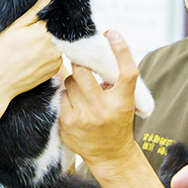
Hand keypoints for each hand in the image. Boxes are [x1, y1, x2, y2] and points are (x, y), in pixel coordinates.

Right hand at [0, 0, 62, 103]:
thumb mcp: (14, 27)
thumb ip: (35, 11)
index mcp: (44, 32)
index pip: (54, 15)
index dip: (46, 13)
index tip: (38, 16)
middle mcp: (55, 47)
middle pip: (57, 30)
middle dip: (47, 28)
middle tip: (29, 33)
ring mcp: (56, 61)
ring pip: (57, 43)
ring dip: (48, 41)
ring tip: (28, 46)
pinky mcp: (55, 71)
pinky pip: (55, 56)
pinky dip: (47, 53)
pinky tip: (32, 56)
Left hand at [58, 31, 138, 168]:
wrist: (110, 155)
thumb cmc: (117, 121)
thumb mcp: (124, 100)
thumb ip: (114, 79)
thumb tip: (101, 46)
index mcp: (122, 101)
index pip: (126, 72)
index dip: (121, 50)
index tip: (112, 33)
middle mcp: (104, 110)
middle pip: (83, 72)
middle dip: (80, 65)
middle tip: (81, 64)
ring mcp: (84, 118)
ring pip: (68, 83)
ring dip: (73, 82)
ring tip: (82, 93)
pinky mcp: (67, 124)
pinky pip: (60, 97)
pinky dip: (65, 96)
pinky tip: (74, 104)